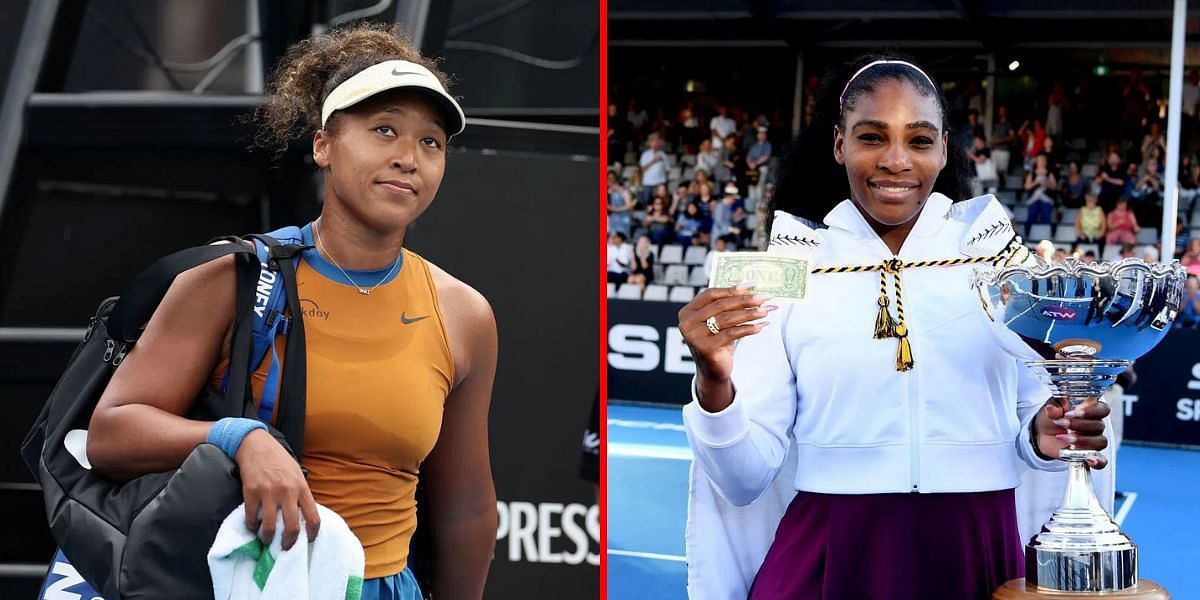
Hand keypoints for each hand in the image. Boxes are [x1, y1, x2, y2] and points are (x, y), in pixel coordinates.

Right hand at [236, 429, 319, 549]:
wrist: (256, 445)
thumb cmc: (279, 460)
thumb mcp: (297, 474)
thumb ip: (301, 493)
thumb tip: (304, 515)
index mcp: (302, 488)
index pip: (313, 517)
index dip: (312, 534)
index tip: (308, 540)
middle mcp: (287, 492)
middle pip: (292, 527)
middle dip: (289, 543)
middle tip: (285, 547)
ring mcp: (268, 493)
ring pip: (269, 527)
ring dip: (267, 538)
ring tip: (266, 540)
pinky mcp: (251, 492)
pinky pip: (251, 518)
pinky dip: (252, 526)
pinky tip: (253, 526)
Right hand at [677, 284, 775, 406]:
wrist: (712, 371)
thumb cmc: (717, 342)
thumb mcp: (718, 323)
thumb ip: (726, 307)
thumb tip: (750, 289)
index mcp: (687, 312)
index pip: (710, 294)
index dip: (731, 289)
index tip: (751, 286)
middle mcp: (687, 323)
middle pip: (720, 306)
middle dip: (745, 300)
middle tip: (764, 298)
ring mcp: (694, 336)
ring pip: (727, 319)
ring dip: (749, 314)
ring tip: (766, 311)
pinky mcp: (706, 348)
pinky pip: (731, 334)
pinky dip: (748, 329)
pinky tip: (760, 327)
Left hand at [1034, 397, 1109, 467]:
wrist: (1043, 434)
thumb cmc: (1052, 417)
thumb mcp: (1051, 409)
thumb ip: (1053, 407)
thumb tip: (1051, 409)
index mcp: (1090, 410)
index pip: (1102, 409)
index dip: (1089, 411)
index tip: (1069, 413)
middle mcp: (1095, 424)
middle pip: (1099, 425)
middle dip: (1079, 425)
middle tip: (1062, 423)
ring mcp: (1093, 440)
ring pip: (1100, 441)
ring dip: (1082, 440)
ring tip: (1063, 437)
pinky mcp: (1089, 454)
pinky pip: (1102, 460)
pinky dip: (1098, 461)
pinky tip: (1089, 460)